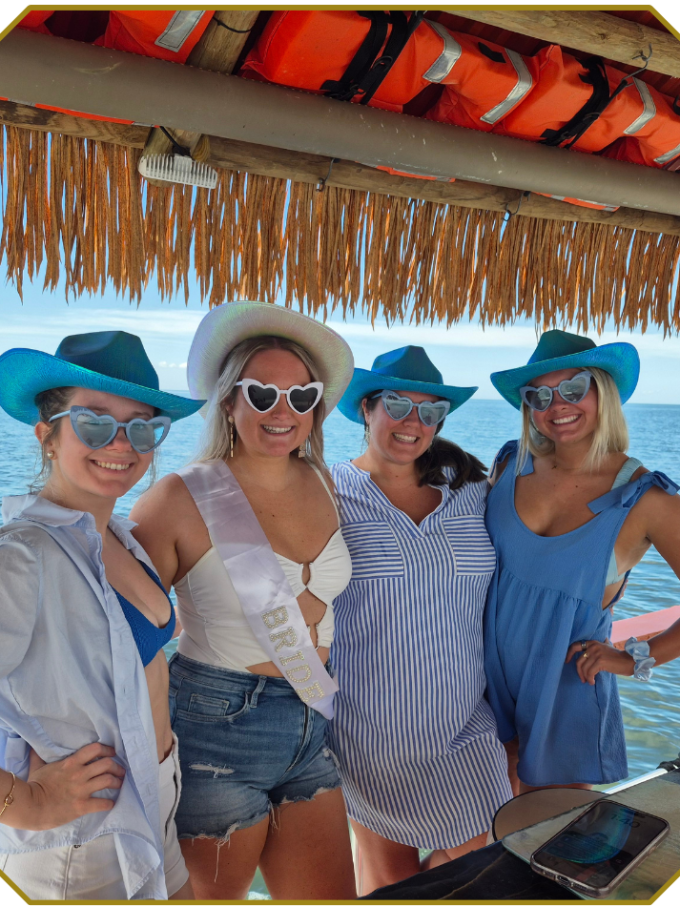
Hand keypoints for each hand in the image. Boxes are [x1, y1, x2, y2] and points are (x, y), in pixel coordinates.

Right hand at [6, 743, 124, 830]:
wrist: (29, 807)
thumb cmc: (33, 786)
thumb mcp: (37, 767)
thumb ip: (39, 755)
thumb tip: (33, 746)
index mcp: (71, 762)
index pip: (96, 749)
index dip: (107, 750)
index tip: (113, 753)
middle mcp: (79, 774)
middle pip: (107, 764)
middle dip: (117, 767)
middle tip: (120, 771)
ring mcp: (81, 790)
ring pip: (108, 780)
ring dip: (116, 782)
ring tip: (119, 783)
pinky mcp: (81, 806)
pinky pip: (102, 803)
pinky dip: (109, 803)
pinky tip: (111, 803)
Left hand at [566, 640, 634, 684]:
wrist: (629, 661)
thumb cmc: (616, 658)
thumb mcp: (604, 649)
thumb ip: (594, 650)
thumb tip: (582, 656)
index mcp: (592, 643)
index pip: (575, 646)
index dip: (568, 654)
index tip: (566, 661)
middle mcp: (593, 646)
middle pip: (578, 661)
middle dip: (579, 672)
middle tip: (582, 679)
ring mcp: (597, 653)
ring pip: (584, 668)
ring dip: (585, 677)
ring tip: (589, 681)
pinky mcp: (600, 661)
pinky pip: (590, 672)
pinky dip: (590, 679)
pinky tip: (593, 682)